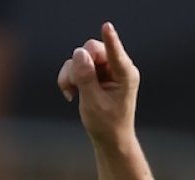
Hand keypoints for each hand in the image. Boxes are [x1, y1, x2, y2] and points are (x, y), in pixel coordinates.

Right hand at [56, 22, 138, 144]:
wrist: (109, 138)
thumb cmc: (107, 123)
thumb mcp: (93, 102)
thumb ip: (85, 77)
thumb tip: (78, 53)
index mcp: (125, 75)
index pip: (115, 53)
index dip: (110, 39)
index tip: (107, 26)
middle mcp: (117, 68)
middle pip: (91, 49)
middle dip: (78, 65)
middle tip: (75, 85)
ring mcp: (105, 68)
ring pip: (79, 57)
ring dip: (70, 74)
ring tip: (73, 93)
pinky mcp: (94, 72)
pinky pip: (74, 65)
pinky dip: (68, 78)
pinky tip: (71, 93)